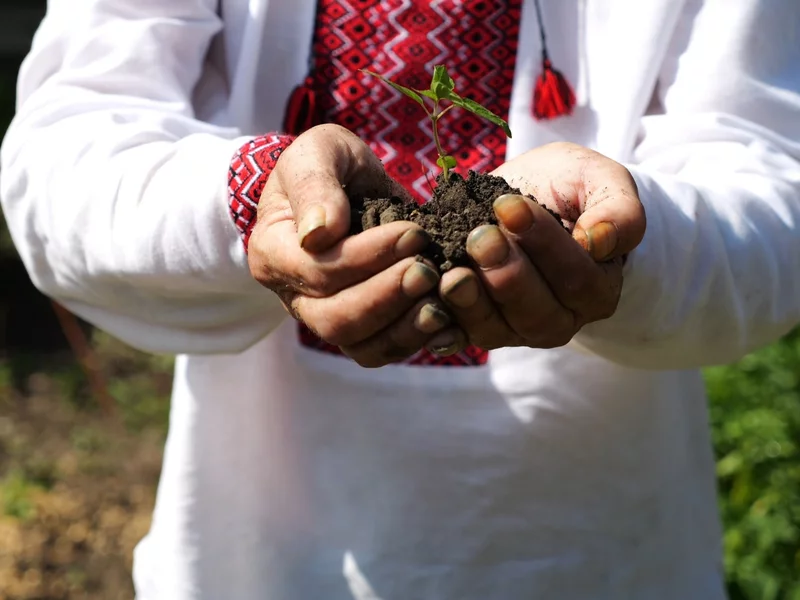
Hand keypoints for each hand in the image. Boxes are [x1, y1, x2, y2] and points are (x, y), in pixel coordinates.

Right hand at [248, 124, 464, 366]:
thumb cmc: (327, 165)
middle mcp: (295, 296)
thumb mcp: (317, 153)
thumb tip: (320, 232)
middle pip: (336, 320)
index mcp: (274, 253)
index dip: (367, 257)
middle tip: (428, 270)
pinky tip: (450, 325)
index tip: (413, 232)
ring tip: (442, 301)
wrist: (342, 185)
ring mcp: (326, 318)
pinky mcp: (362, 329)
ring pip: (362, 346)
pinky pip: (386, 350)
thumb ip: (315, 185)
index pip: (318, 270)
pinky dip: (420, 341)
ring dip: (405, 328)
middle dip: (387, 297)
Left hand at [440, 142, 645, 349]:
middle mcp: (560, 318)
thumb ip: (618, 211)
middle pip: (537, 313)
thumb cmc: (569, 189)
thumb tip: (598, 242)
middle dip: (506, 275)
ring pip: (496, 329)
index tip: (511, 204)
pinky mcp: (478, 327)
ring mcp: (516, 329)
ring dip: (471, 302)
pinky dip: (440, 321)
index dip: (545, 244)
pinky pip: (459, 334)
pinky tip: (427, 299)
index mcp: (597, 288)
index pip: (577, 277)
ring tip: (450, 270)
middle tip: (479, 236)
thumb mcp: (600, 183)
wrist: (524, 198)